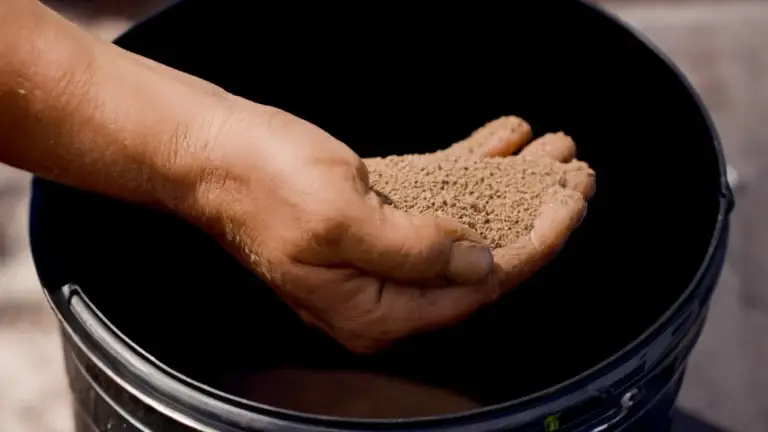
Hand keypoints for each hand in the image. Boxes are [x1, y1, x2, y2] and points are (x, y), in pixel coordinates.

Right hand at [187, 104, 592, 352]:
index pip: (475, 289)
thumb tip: (478, 263)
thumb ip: (416, 252)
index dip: (532, 247)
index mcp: (374, 312)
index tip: (570, 207)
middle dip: (532, 214)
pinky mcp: (373, 220)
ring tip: (552, 148)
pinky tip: (502, 139)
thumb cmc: (264, 183)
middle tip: (576, 174)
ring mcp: (377, 257)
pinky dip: (472, 169)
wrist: (212, 151)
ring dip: (510, 184)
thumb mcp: (343, 219)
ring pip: (463, 224)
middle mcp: (381, 295)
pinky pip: (436, 200)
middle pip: (478, 259)